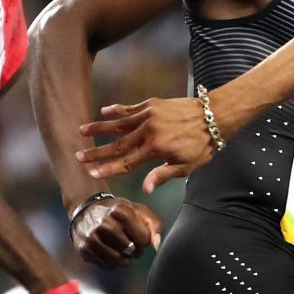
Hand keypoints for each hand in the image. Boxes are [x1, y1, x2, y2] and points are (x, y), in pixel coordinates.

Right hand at [71, 196, 161, 269]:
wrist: (87, 209)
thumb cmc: (117, 212)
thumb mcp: (138, 210)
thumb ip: (154, 225)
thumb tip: (157, 245)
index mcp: (121, 212)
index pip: (143, 239)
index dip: (144, 239)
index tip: (138, 235)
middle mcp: (105, 224)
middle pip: (131, 250)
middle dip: (135, 250)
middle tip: (131, 244)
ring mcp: (92, 237)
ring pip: (119, 261)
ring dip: (125, 259)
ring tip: (123, 250)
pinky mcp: (84, 249)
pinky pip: (106, 266)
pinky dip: (112, 263)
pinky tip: (111, 252)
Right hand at [77, 98, 215, 192]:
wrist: (215, 116)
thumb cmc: (203, 145)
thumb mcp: (186, 166)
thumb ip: (162, 175)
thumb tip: (144, 190)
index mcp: (156, 149)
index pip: (127, 163)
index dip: (109, 169)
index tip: (92, 173)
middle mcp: (149, 131)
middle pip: (117, 144)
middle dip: (97, 151)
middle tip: (79, 156)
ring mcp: (149, 116)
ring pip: (119, 124)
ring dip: (99, 127)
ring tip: (81, 130)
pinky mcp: (153, 104)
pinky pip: (131, 108)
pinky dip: (117, 110)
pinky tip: (104, 111)